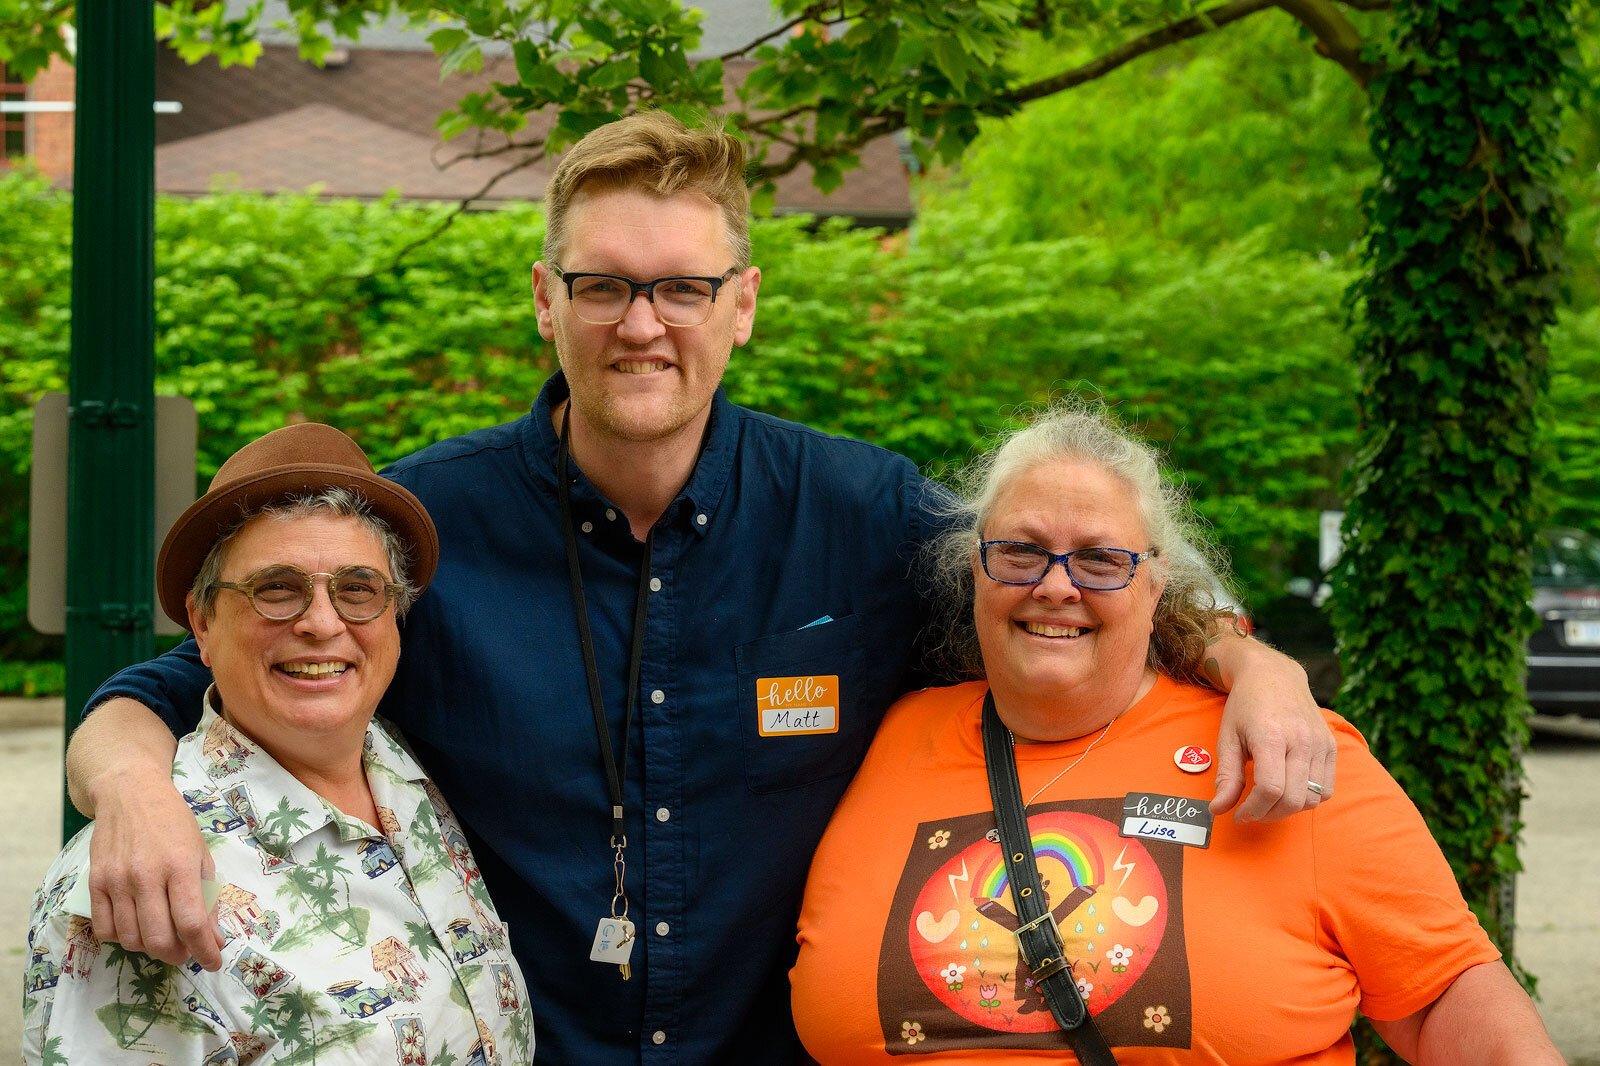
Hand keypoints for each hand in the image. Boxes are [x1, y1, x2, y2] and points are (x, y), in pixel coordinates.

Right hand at [86, 769, 221, 968]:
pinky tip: (135, 927)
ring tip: (162, 937)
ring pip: (131, 939)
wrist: (130, 794)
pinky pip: (105, 929)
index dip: (204, 950)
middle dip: (177, 955)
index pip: (191, 923)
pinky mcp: (95, 882)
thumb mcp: (201, 853)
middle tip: (186, 951)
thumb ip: (208, 896)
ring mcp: (117, 880)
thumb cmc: (174, 823)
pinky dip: (122, 939)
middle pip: (159, 938)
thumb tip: (214, 939)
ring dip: (150, 949)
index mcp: (181, 866)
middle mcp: (147, 875)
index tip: (214, 963)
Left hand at [1208, 645, 1336, 822]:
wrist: (1274, 675)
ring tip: (1269, 801)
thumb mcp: (1228, 737)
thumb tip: (1219, 809)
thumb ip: (1226, 776)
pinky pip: (1327, 789)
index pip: (1270, 789)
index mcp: (1271, 736)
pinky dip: (1308, 798)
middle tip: (1252, 811)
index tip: (1239, 815)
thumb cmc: (1245, 706)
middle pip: (1293, 799)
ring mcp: (1321, 744)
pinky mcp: (1331, 746)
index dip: (1253, 810)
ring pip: (1313, 798)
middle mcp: (1302, 740)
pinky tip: (1289, 790)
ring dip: (1289, 809)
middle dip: (1269, 814)